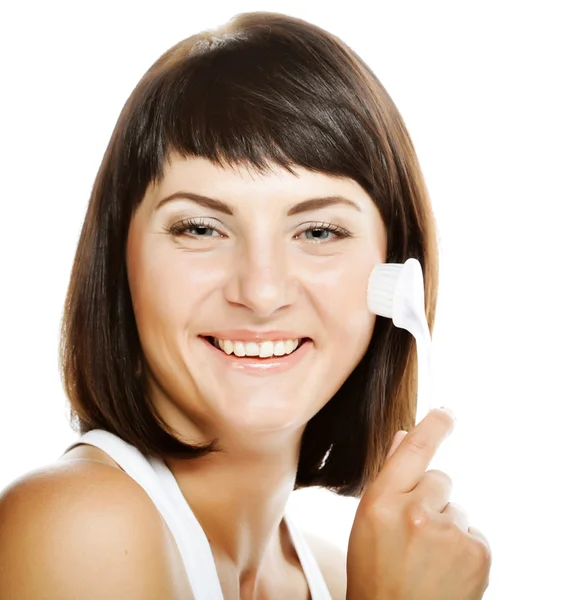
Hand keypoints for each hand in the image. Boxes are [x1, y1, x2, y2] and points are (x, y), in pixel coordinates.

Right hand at [346, 408, 490, 599]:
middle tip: (417, 532)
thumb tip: (404, 437)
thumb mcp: (369, 521)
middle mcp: (416, 512)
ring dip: (447, 525)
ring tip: (429, 557)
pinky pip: (474, 532)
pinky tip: (446, 568)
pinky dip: (464, 546)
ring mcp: (449, 533)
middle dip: (433, 497)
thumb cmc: (376, 573)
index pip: (413, 450)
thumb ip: (389, 477)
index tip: (446, 413)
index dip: (432, 426)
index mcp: (381, 502)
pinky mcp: (477, 552)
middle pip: (440, 479)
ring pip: (457, 508)